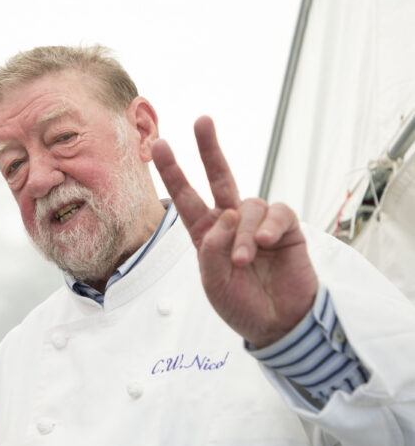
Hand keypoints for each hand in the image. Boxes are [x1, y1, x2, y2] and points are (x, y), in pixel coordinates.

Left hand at [151, 116, 317, 347]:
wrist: (278, 325)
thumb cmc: (241, 305)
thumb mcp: (213, 284)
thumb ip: (212, 250)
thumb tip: (226, 213)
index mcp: (206, 234)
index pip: (186, 198)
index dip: (173, 172)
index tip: (158, 145)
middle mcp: (231, 222)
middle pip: (219, 177)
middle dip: (209, 149)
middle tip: (201, 121)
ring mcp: (258, 223)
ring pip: (247, 206)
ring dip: (243, 233)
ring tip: (245, 260)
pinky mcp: (286, 229)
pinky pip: (277, 212)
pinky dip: (269, 226)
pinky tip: (266, 242)